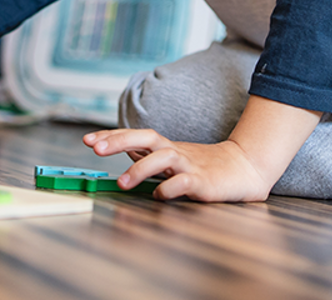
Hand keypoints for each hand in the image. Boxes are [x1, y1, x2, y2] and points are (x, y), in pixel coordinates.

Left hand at [83, 96, 321, 202]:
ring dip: (141, 168)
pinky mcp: (204, 182)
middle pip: (145, 138)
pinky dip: (170, 187)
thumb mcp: (172, 158)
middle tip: (96, 148)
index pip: (134, 137)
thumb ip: (148, 155)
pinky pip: (184, 182)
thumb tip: (123, 150)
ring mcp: (189, 165)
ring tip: (122, 183)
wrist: (244, 168)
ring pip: (163, 158)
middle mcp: (174, 151)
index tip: (87, 140)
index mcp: (165, 147)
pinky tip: (159, 195)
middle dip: (119, 141)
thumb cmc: (204, 165)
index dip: (111, 137)